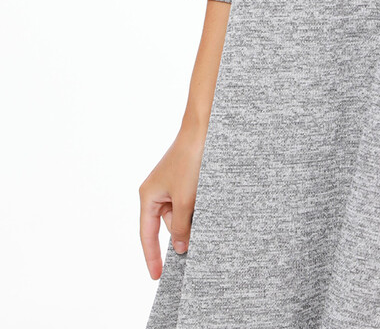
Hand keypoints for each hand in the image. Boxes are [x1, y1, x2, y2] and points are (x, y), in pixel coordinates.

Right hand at [139, 126, 206, 280]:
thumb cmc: (190, 161)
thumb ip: (181, 228)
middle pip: (169, 225)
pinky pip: (190, 203)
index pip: (147, 235)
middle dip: (184, 227)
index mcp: (148, 196)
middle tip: (197, 213)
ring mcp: (171, 186)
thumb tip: (181, 248)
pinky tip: (206, 196)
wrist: (203, 130)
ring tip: (203, 196)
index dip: (152, 257)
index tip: (157, 276)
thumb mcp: (185, 200)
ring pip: (182, 214)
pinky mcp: (185, 181)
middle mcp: (156, 192)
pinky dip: (198, 206)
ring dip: (194, 214)